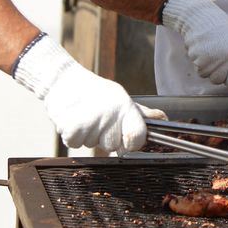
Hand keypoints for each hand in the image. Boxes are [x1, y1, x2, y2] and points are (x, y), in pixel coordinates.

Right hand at [13, 34, 164, 151]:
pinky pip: (75, 144)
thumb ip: (141, 114)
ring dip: (87, 135)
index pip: (138, 138)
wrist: (64, 81)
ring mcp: (92, 121)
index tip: (125, 137)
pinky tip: (73, 119)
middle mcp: (111, 114)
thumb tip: (164, 118)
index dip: (132, 143)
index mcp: (126, 107)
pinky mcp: (73, 128)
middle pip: (112, 146)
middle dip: (104, 137)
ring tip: (85, 115)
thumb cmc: (96, 92)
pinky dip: (72, 135)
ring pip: (92, 145)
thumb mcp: (121, 98)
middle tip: (98, 118)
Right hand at [161, 0, 227, 89]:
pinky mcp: (204, 63)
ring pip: (218, 81)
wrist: (202, 19)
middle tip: (225, 59)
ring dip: (215, 71)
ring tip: (214, 53)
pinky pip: (204, 75)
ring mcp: (220, 61)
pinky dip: (203, 67)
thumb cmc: (226, 31)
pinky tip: (205, 53)